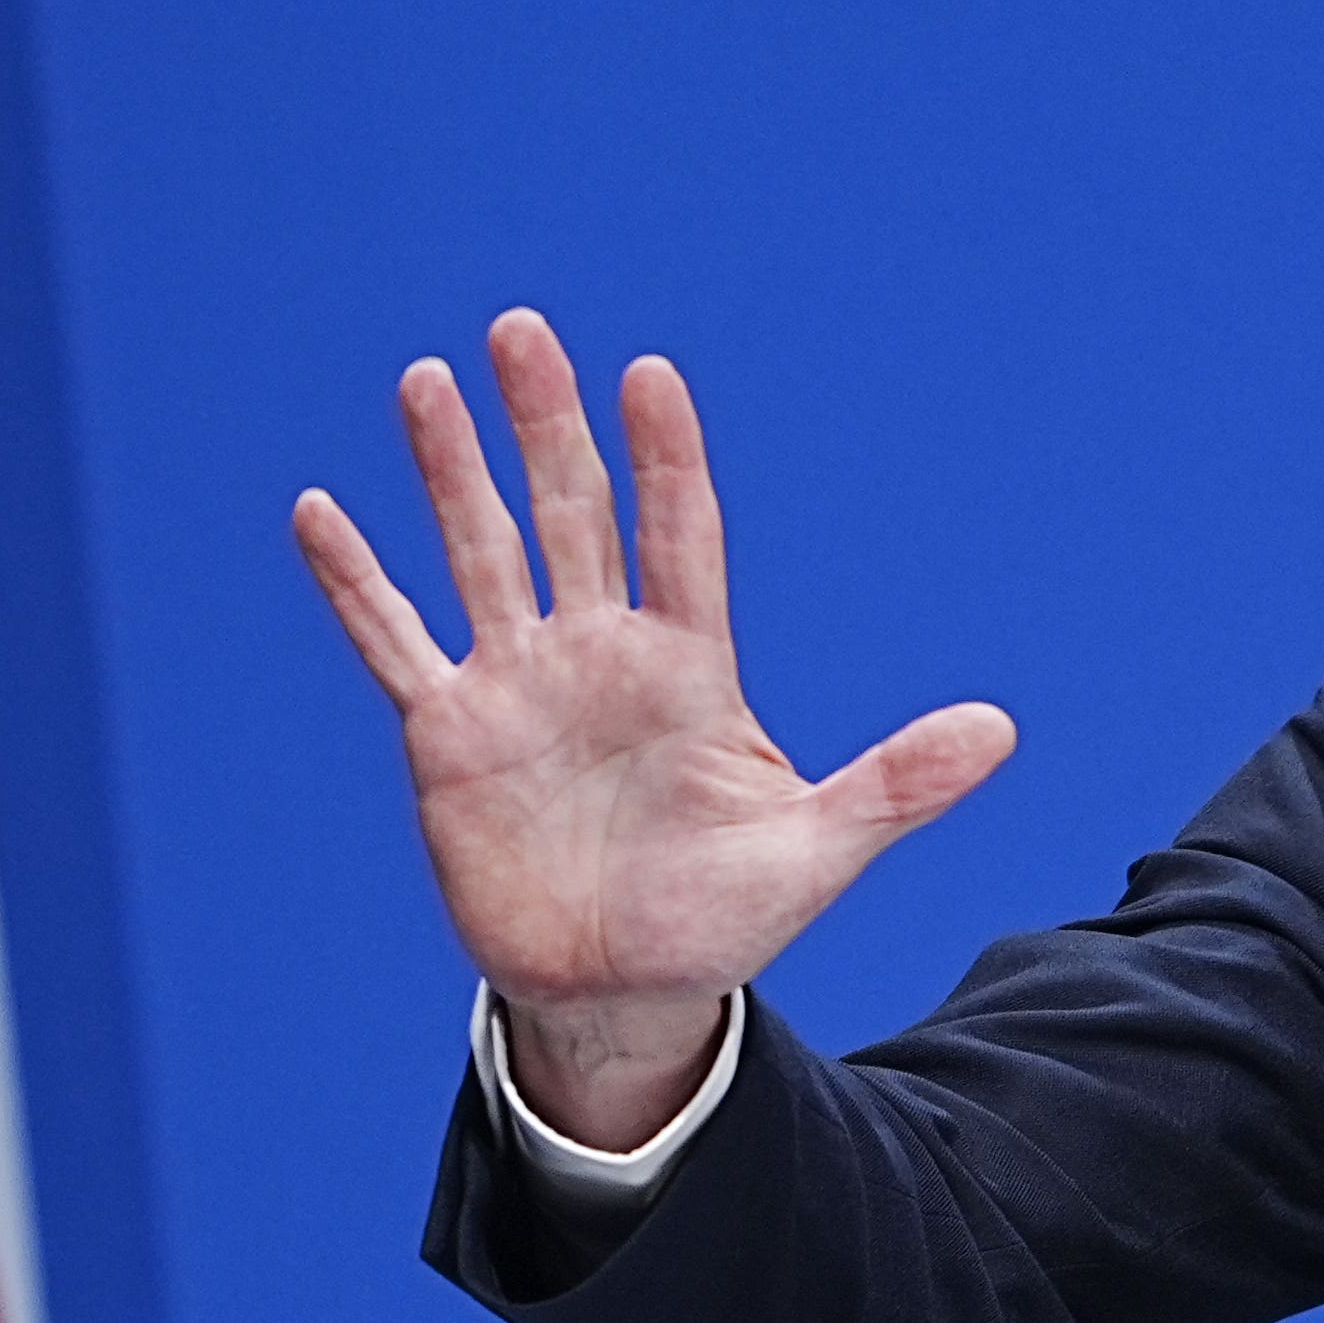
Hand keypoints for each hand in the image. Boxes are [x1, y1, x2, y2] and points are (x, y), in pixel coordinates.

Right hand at [290, 310, 1013, 1147]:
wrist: (623, 994)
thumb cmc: (724, 919)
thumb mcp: (818, 850)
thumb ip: (897, 783)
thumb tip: (1003, 729)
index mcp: (688, 664)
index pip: (678, 533)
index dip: (664, 458)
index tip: (650, 376)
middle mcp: (598, 654)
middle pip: (570, 512)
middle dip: (547, 424)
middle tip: (522, 328)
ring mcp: (517, 686)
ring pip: (480, 552)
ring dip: (452, 471)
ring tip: (428, 380)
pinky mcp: (448, 736)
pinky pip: (394, 642)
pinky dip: (356, 582)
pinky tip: (320, 511)